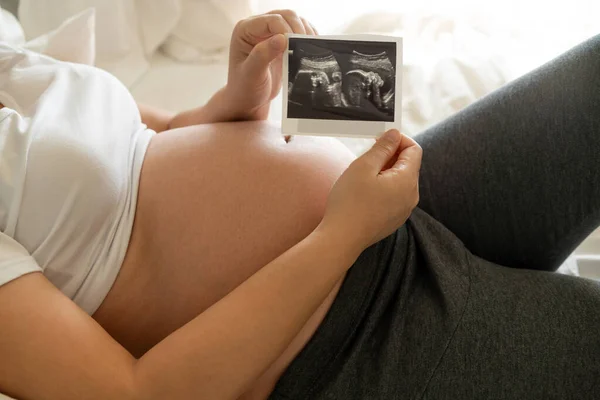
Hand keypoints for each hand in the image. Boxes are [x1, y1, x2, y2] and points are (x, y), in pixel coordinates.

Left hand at [225, 10, 317, 120]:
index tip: (293, 46)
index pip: (270, 20)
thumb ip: (263, 55)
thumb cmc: (246, 89)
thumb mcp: (252, 74)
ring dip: (305, 32)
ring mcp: (270, 33)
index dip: (285, 29)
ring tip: (309, 48)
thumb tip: (282, 38)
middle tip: (304, 46)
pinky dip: (306, 38)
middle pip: (285, 16)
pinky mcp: (282, 42)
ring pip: (294, 21)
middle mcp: (257, 27)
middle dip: (298, 29)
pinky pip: (298, 32)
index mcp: (245, 30)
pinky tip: (309, 49)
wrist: (249, 101)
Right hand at [320, 129, 421, 248]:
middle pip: (408, 165)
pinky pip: (394, 197)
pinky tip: (364, 193)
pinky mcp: (393, 220)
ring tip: (363, 176)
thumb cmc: (349, 202)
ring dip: (385, 172)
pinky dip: (383, 188)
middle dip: (390, 155)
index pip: (414, 149)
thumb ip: (382, 147)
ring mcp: (403, 210)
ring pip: (400, 181)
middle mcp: (411, 196)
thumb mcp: (364, 166)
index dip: (398, 139)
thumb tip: (394, 134)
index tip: (378, 140)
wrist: (341, 239)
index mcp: (407, 181)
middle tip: (366, 156)